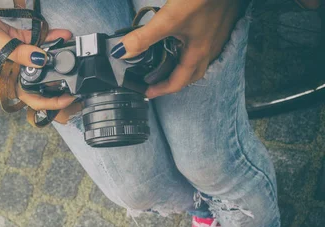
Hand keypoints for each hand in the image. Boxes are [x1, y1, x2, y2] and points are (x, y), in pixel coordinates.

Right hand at [0, 3, 75, 118]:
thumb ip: (21, 54)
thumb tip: (42, 59)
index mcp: (6, 80)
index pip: (31, 98)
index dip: (51, 102)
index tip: (67, 98)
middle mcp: (11, 71)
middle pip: (39, 80)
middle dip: (58, 78)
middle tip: (75, 76)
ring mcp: (14, 56)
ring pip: (39, 60)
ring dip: (55, 54)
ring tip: (69, 48)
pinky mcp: (14, 42)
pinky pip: (34, 43)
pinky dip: (46, 39)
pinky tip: (59, 35)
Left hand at [110, 0, 244, 98]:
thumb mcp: (167, 20)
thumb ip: (143, 38)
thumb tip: (122, 53)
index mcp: (198, 53)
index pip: (178, 82)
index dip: (161, 90)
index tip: (147, 92)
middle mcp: (209, 49)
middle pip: (191, 75)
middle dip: (173, 82)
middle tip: (156, 82)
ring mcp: (216, 36)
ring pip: (198, 60)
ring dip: (182, 66)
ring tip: (166, 62)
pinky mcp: (218, 23)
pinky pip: (203, 45)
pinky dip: (189, 50)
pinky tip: (182, 40)